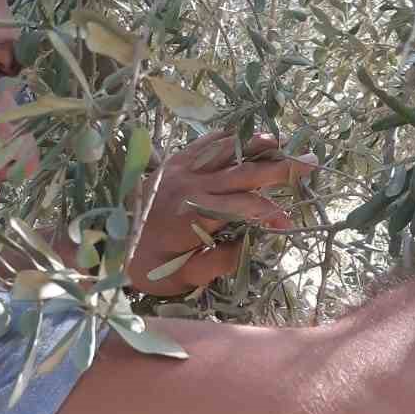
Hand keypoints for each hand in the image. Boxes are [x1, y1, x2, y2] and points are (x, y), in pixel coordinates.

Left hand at [129, 130, 317, 295]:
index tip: (286, 225)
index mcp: (193, 215)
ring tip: (282, 142)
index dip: (271, 214)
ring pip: (226, 150)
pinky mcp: (173, 162)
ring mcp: (180, 169)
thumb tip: (248, 245)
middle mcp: (190, 186)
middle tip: (312, 161)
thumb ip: (216, 263)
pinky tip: (245, 135)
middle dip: (280, 168)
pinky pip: (205, 143)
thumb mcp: (180, 278)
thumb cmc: (142, 266)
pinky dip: (228, 138)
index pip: (245, 208)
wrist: (102, 242)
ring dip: (256, 145)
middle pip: (244, 172)